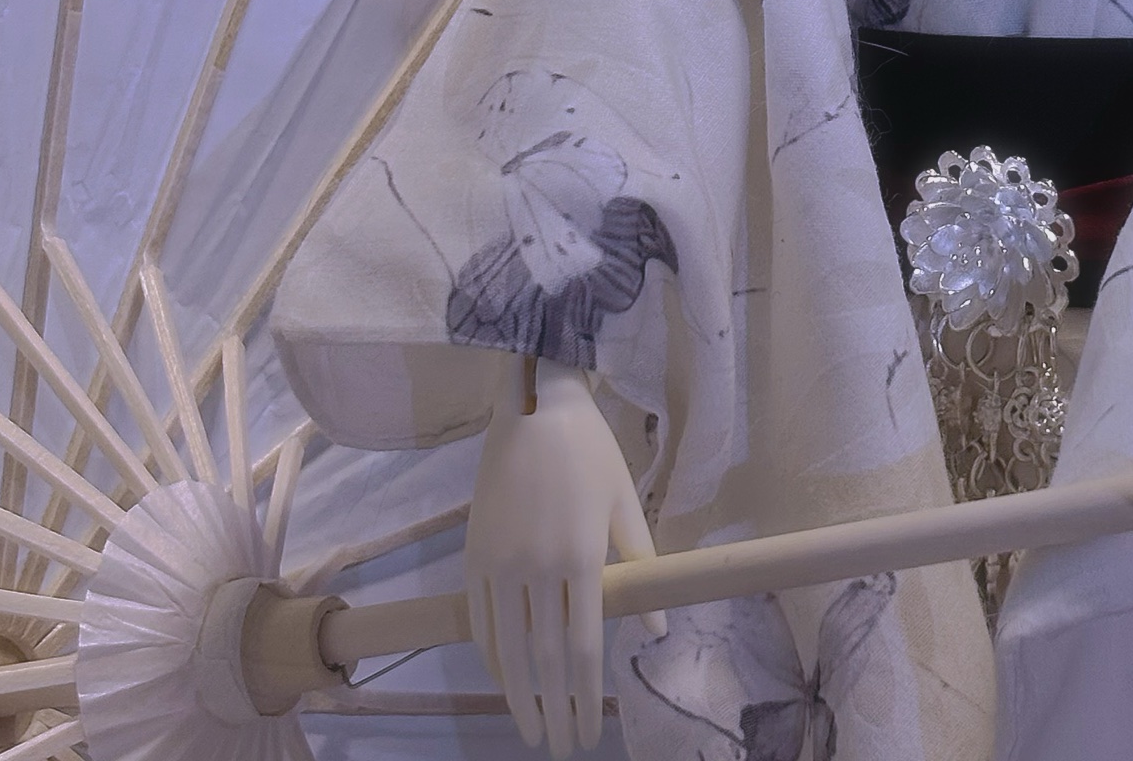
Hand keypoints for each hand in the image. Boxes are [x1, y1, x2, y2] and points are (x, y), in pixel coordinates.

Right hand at [463, 359, 663, 756]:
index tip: (588, 730)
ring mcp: (502, 561)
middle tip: (561, 745)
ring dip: (519, 694)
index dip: (586, 695)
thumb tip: (658, 630)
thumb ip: (640, 567)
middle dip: (555, 708)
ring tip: (530, 727)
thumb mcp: (624, 503)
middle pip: (546, 657)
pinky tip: (502, 678)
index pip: (584, 647)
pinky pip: (480, 618)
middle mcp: (539, 566)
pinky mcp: (475, 553)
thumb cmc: (591, 452)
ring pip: (508, 647)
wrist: (535, 407)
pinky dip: (490, 655)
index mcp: (582, 556)